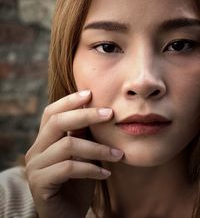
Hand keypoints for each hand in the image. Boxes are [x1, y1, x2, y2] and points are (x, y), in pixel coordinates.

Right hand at [25, 91, 122, 217]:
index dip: (70, 101)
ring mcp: (35, 166)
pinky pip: (69, 168)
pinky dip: (91, 169)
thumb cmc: (78, 182)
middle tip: (109, 114)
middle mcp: (36, 149)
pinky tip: (106, 174)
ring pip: (68, 145)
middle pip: (58, 122)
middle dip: (86, 115)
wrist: (67, 216)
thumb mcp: (83, 155)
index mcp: (44, 139)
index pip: (52, 112)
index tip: (91, 93)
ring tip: (118, 154)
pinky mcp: (40, 183)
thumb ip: (85, 135)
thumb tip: (99, 111)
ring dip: (98, 149)